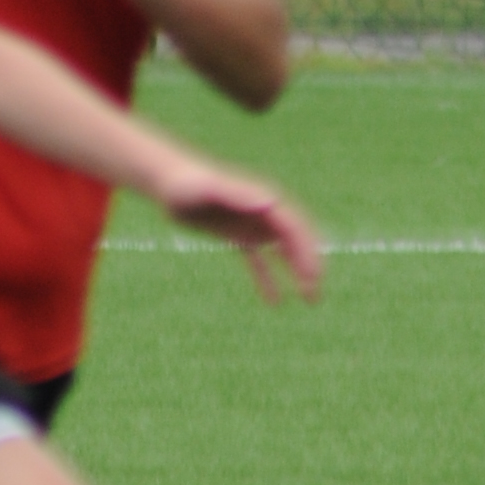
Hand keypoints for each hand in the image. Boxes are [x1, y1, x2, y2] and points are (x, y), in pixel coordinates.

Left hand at [155, 164, 321, 302]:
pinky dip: (268, 279)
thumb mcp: (213, 190)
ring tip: (310, 300)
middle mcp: (263, 213)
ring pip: (283, 253)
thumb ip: (241, 195)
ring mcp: (251, 226)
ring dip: (298, 274)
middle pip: (295, 243)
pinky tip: (275, 302)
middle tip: (315, 296)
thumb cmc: (189, 184)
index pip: (294, 229)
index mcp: (263, 201)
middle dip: (308, 267)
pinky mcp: (237, 236)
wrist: (169, 182)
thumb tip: (273, 202)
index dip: (307, 253)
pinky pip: (258, 260)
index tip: (312, 277)